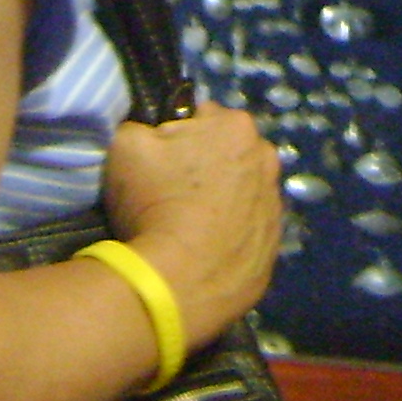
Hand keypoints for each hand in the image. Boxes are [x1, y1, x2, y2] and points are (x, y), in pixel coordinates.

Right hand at [100, 104, 283, 346]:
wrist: (175, 283)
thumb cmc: (153, 204)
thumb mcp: (126, 146)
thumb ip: (141, 127)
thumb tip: (149, 132)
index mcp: (237, 127)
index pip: (203, 117)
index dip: (176, 136)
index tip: (160, 161)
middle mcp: (267, 162)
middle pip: (228, 155)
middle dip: (204, 167)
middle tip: (171, 195)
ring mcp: (275, 209)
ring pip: (242, 195)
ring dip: (221, 204)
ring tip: (186, 230)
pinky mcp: (272, 251)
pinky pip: (247, 234)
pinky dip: (229, 239)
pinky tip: (202, 253)